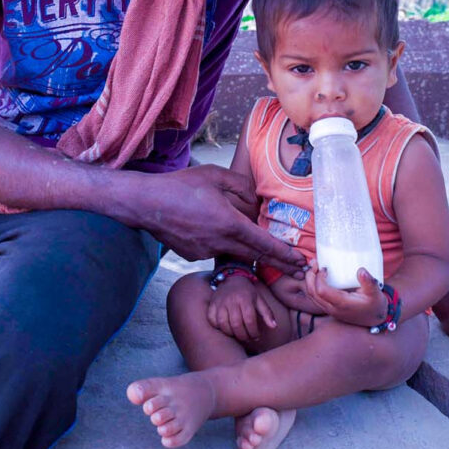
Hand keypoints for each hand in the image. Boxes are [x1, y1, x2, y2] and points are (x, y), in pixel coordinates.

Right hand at [140, 164, 306, 275]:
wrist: (146, 204)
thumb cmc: (180, 185)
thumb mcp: (215, 176)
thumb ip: (240, 186)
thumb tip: (254, 200)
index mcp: (229, 223)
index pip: (264, 243)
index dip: (285, 255)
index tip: (302, 264)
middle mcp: (220, 242)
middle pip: (256, 256)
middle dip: (279, 264)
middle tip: (300, 273)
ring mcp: (205, 252)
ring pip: (234, 252)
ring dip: (248, 251)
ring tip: (263, 251)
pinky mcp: (193, 255)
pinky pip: (215, 250)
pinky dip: (222, 244)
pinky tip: (214, 232)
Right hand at [207, 275, 276, 342]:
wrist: (232, 278)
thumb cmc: (247, 292)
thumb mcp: (259, 299)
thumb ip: (267, 313)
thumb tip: (274, 327)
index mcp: (245, 299)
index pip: (249, 320)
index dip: (253, 332)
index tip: (256, 337)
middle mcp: (231, 301)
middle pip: (236, 324)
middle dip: (243, 336)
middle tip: (247, 338)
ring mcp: (220, 302)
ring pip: (223, 324)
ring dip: (231, 333)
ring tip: (237, 334)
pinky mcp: (212, 304)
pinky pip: (212, 320)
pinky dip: (218, 327)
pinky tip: (225, 328)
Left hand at [304, 261, 387, 326]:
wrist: (375, 320)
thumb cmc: (375, 305)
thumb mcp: (376, 293)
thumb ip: (369, 282)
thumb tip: (361, 270)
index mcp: (342, 304)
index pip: (321, 290)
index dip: (319, 277)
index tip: (325, 268)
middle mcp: (332, 308)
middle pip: (312, 293)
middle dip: (309, 276)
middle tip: (315, 263)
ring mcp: (329, 310)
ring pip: (311, 296)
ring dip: (309, 280)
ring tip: (315, 266)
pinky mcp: (329, 308)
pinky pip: (315, 298)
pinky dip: (313, 285)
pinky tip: (318, 275)